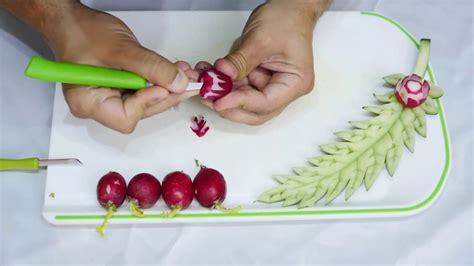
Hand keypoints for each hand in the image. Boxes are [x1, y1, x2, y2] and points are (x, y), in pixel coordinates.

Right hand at [40, 3, 196, 132]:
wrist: (71, 20)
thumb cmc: (83, 31)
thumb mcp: (121, 49)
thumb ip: (151, 67)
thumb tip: (179, 83)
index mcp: (88, 102)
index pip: (125, 116)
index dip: (148, 103)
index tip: (165, 86)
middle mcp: (98, 107)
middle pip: (140, 112)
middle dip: (166, 95)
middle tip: (190, 83)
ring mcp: (108, 99)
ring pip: (145, 102)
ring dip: (166, 88)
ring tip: (185, 73)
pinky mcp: (117, 90)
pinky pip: (142, 91)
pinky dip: (158, 81)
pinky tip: (172, 71)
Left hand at [202, 0, 329, 124]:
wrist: (289, 8)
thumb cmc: (286, 20)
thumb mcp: (261, 39)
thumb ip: (241, 60)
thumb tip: (222, 75)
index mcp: (295, 84)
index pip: (266, 103)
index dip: (241, 104)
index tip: (219, 100)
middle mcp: (284, 90)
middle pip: (254, 111)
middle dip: (229, 105)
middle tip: (207, 96)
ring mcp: (269, 86)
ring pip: (242, 101)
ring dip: (221, 93)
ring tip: (202, 81)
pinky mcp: (257, 79)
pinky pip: (237, 87)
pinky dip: (222, 83)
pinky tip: (208, 73)